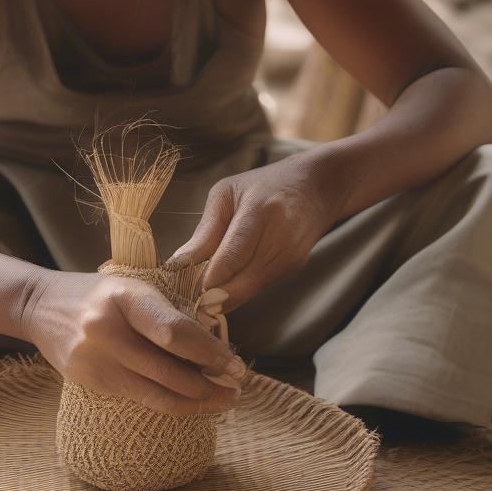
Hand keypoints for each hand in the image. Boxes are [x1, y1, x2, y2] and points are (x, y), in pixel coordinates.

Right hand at [17, 269, 246, 416]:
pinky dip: (169, 402)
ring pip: (156, 394)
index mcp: (124, 296)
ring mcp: (95, 360)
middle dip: (209, 385)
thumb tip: (214, 347)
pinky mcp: (90, 382)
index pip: (174, 331)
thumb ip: (167, 314)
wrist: (42, 305)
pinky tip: (189, 401)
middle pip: (168, 371)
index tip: (234, 365)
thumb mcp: (133, 287)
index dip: (209, 353)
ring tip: (222, 402)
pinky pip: (139, 399)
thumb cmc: (100, 294)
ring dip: (196, 403)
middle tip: (237, 389)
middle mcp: (106, 330)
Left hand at [165, 154, 342, 314]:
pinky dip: (236, 291)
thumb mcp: (225, 194)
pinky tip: (220, 286)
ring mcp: (290, 257)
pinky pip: (257, 288)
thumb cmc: (261, 186)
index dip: (207, 280)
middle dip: (210, 298)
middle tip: (184, 304)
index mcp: (260, 211)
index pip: (232, 255)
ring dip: (221, 299)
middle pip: (240, 282)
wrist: (314, 188)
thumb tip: (177, 265)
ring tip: (195, 296)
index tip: (183, 294)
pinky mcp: (293, 269)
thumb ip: (205, 231)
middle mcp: (280, 238)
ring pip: (247, 292)